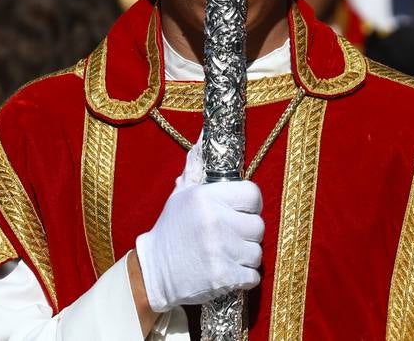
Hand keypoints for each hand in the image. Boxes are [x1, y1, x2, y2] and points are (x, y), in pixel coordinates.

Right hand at [134, 144, 264, 311]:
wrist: (154, 273)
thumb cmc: (172, 230)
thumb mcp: (181, 194)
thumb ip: (197, 167)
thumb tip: (204, 135)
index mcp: (206, 197)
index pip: (253, 194)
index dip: (249, 205)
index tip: (240, 212)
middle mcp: (214, 220)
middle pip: (258, 226)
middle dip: (247, 234)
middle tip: (228, 238)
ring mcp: (219, 250)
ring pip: (257, 252)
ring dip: (245, 257)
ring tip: (224, 255)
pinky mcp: (222, 277)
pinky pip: (253, 276)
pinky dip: (243, 278)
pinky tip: (226, 272)